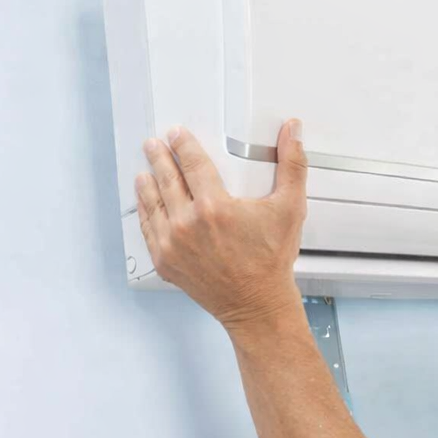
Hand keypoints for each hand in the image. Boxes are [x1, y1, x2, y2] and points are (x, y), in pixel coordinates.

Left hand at [134, 120, 307, 329]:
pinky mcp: (165, 262)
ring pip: (153, 204)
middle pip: (166, 180)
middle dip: (159, 159)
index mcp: (214, 207)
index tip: (177, 135)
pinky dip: (145, 214)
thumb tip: (293, 132)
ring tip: (144, 171)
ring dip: (147, 183)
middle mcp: (187, 225)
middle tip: (153, 146)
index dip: (183, 145)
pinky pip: (149, 231)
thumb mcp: (289, 208)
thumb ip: (292, 165)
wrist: (255, 304)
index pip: (191, 163)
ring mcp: (172, 244)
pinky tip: (145, 204)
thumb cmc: (270, 262)